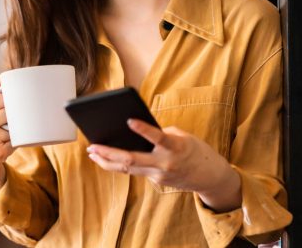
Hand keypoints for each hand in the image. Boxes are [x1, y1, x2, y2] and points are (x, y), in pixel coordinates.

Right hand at [0, 80, 14, 196]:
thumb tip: (1, 79)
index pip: (3, 98)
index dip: (10, 100)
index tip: (13, 103)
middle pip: (10, 112)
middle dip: (12, 117)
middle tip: (10, 121)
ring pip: (15, 127)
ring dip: (15, 130)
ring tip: (5, 134)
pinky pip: (16, 141)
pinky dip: (16, 142)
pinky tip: (6, 144)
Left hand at [87, 119, 241, 211]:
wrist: (209, 177)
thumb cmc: (195, 150)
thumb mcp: (182, 136)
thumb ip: (160, 134)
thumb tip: (134, 132)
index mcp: (176, 147)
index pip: (158, 138)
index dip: (144, 130)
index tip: (129, 120)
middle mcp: (165, 163)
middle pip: (132, 160)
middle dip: (109, 153)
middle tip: (92, 146)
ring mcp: (159, 175)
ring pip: (128, 169)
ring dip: (107, 161)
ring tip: (92, 152)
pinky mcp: (156, 181)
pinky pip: (135, 171)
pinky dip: (121, 163)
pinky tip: (108, 157)